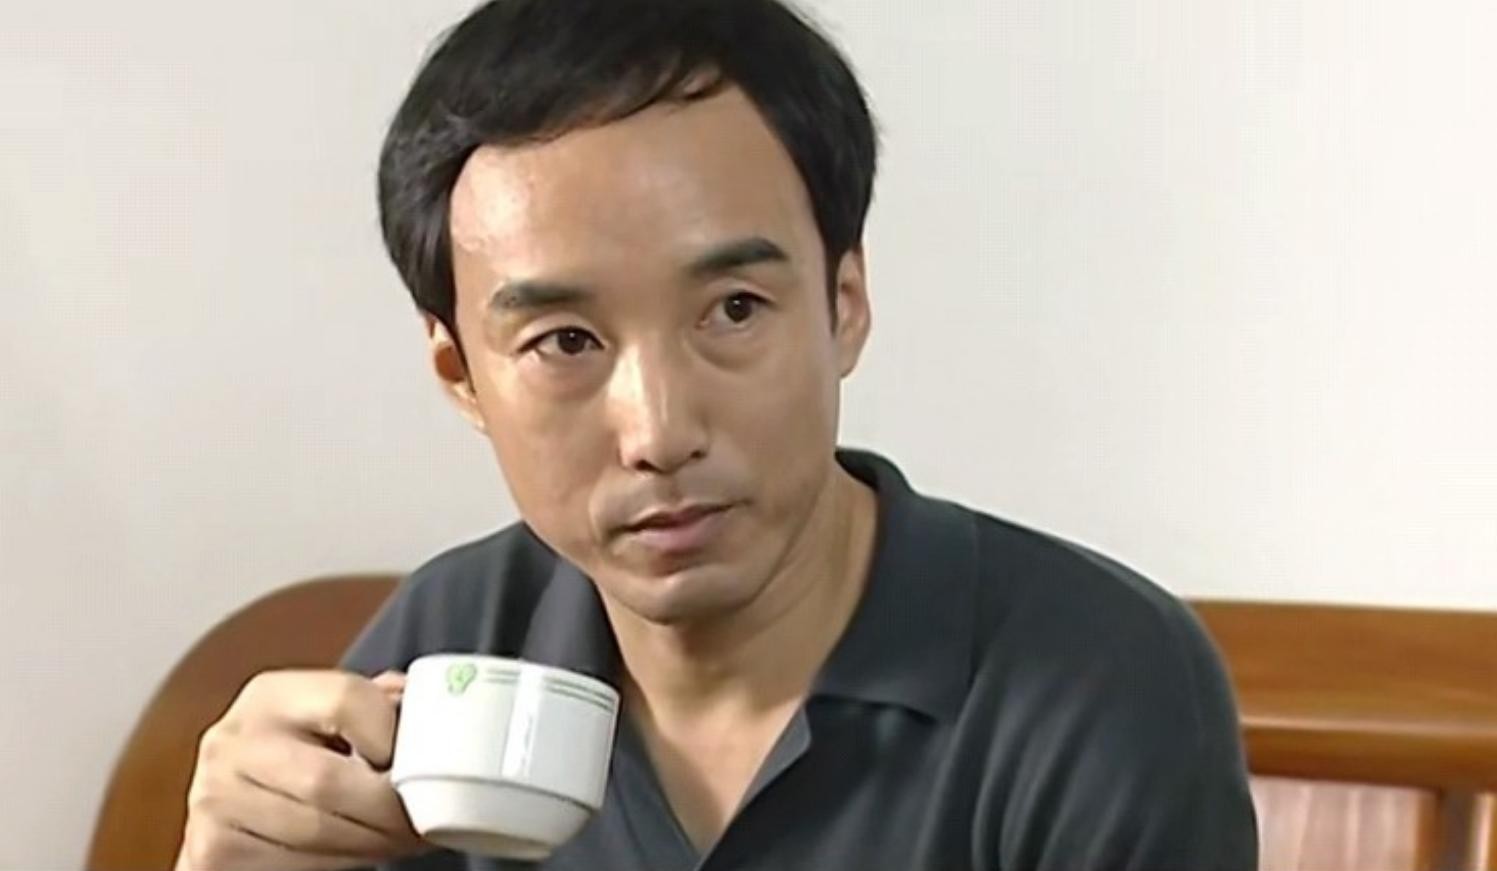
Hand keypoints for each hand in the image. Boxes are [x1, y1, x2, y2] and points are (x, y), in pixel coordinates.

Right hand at [176, 670, 426, 870]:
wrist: (241, 799)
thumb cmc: (307, 753)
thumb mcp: (337, 716)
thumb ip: (380, 704)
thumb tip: (435, 713)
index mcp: (272, 695)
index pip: (345, 700)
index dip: (391, 735)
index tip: (415, 760)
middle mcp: (232, 742)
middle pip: (328, 780)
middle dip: (388, 809)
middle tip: (424, 820)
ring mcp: (213, 798)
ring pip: (316, 831)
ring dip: (373, 843)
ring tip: (403, 838)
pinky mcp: (211, 851)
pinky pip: (292, 864)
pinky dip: (339, 863)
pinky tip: (361, 852)